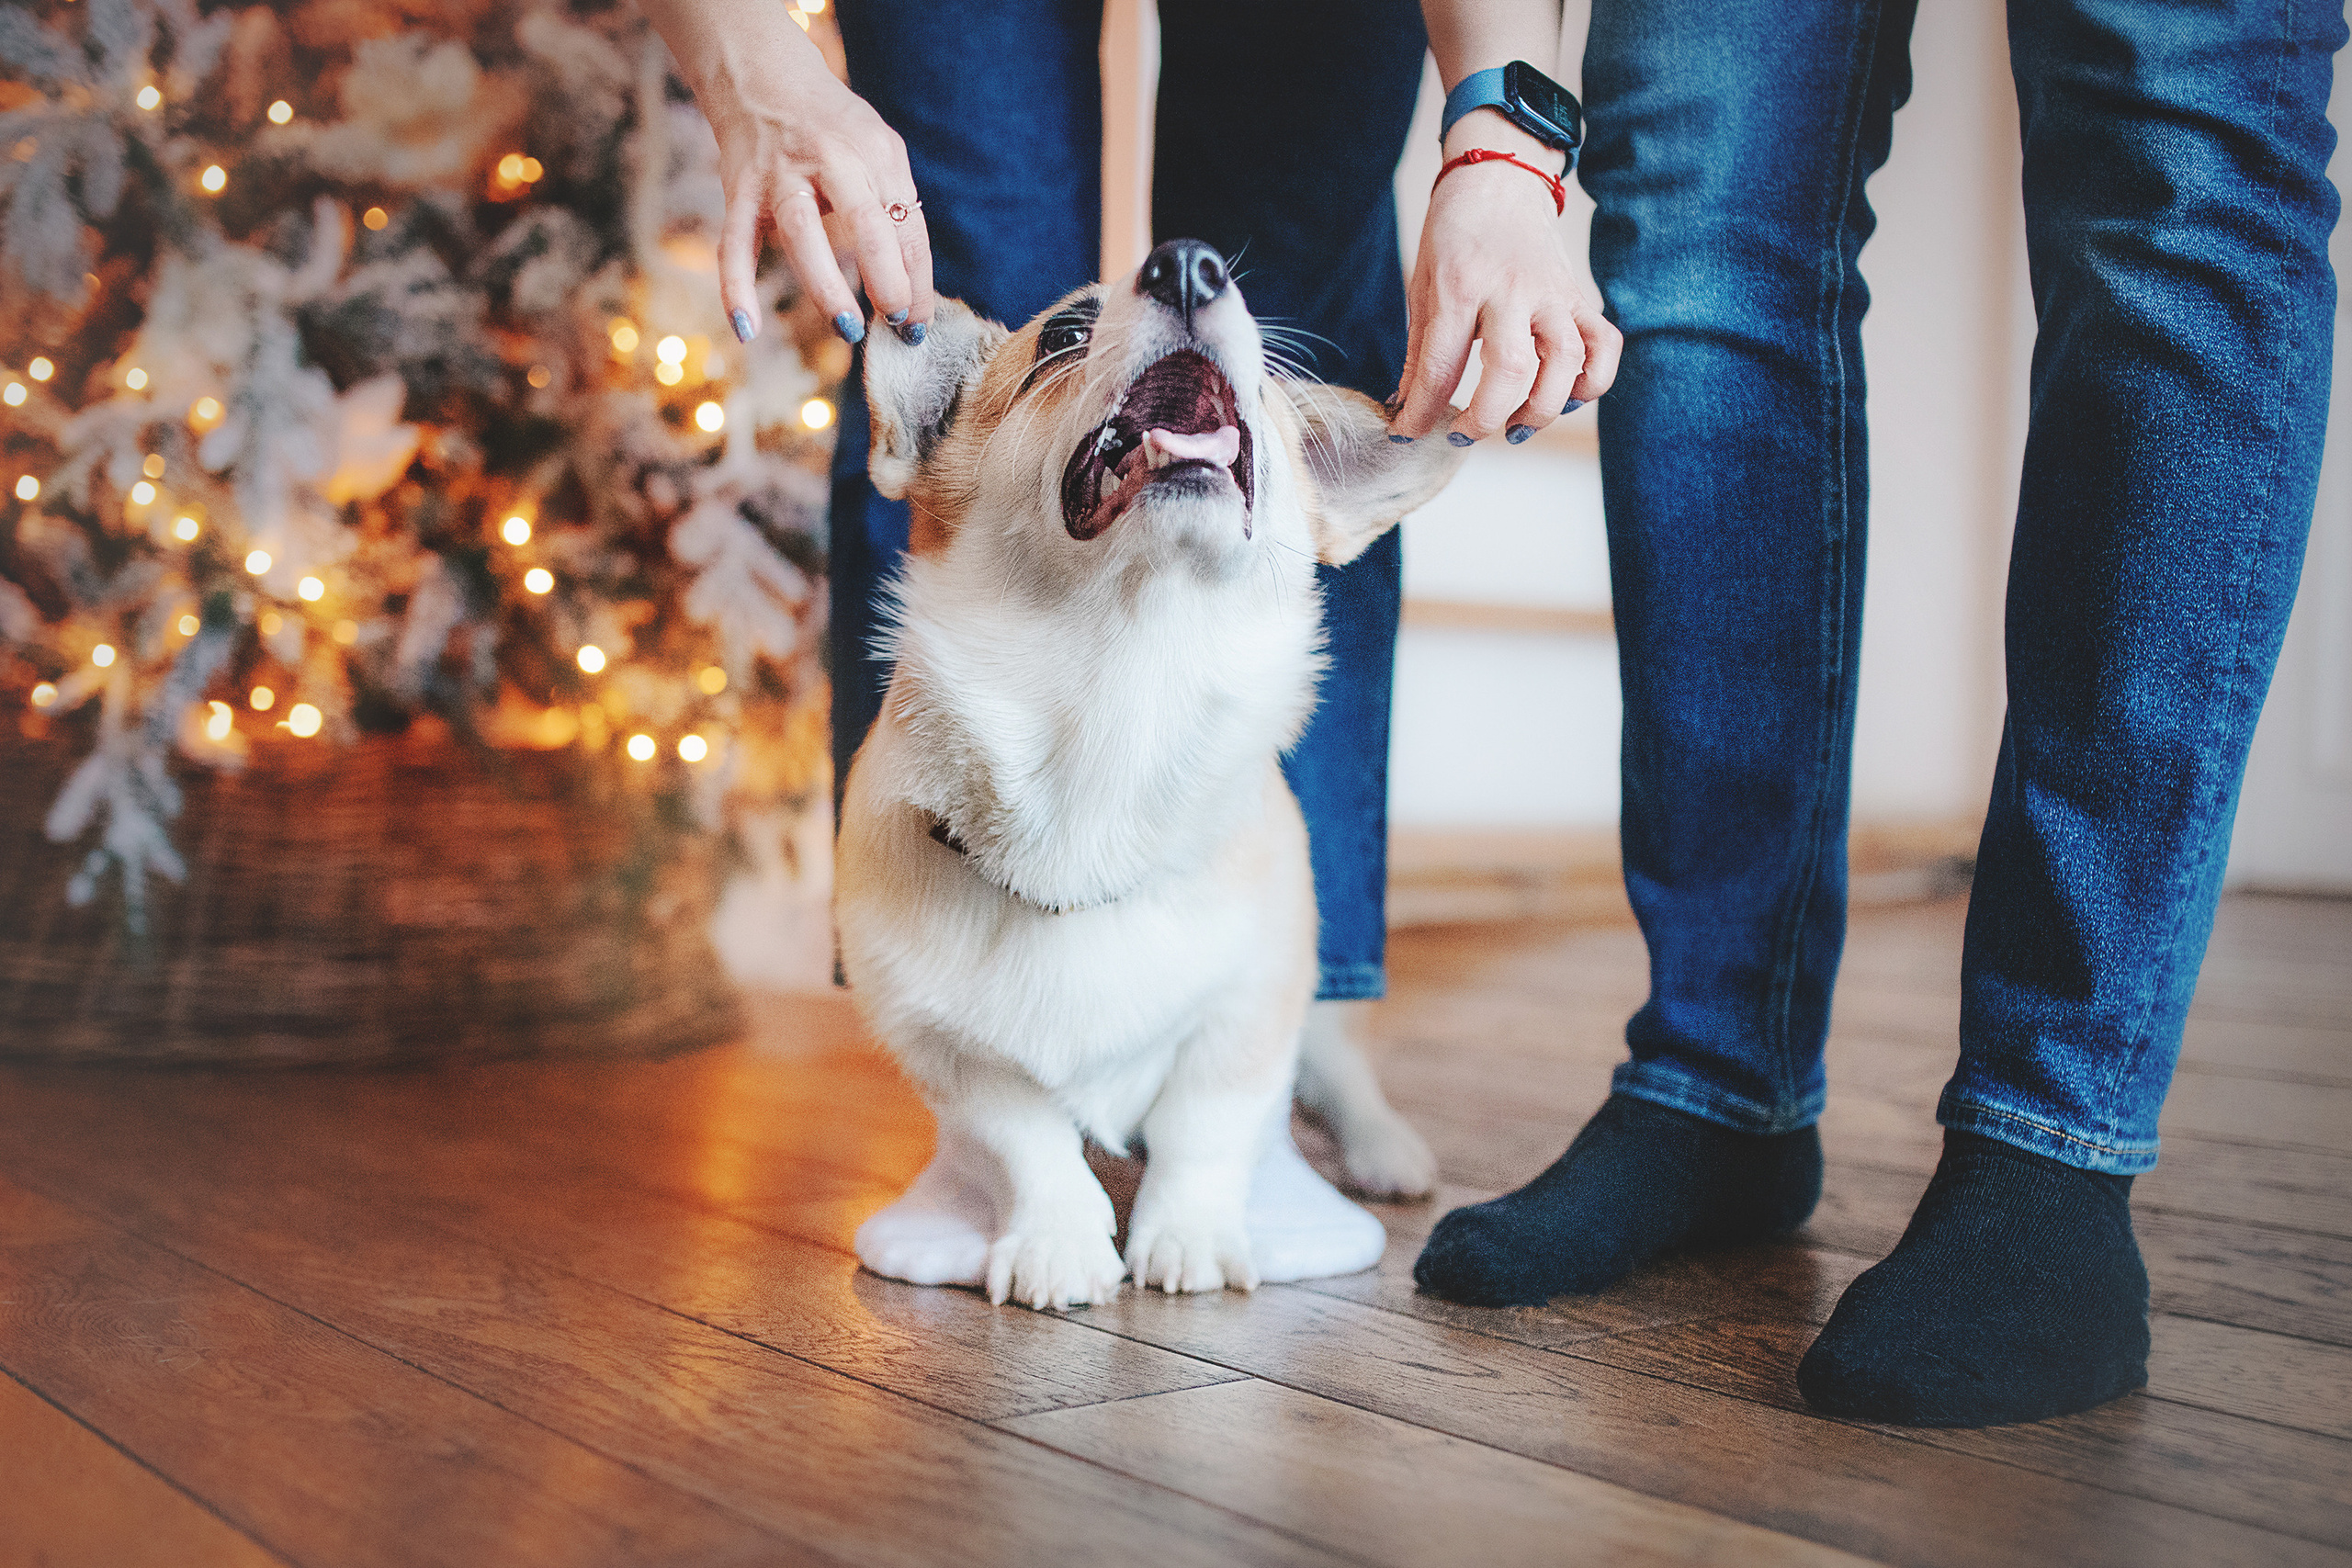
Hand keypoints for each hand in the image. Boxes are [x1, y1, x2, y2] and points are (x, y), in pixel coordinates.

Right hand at [659, 3, 933, 342]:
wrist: (762, 74)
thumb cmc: (832, 128)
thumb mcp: (876, 151)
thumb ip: (893, 207)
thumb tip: (910, 286)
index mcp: (876, 153)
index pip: (907, 226)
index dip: (917, 280)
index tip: (919, 324)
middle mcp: (832, 159)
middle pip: (867, 224)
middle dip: (887, 278)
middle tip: (896, 321)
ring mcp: (781, 174)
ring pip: (803, 234)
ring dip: (827, 285)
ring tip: (848, 326)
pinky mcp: (740, 190)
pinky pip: (734, 243)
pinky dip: (736, 288)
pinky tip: (747, 330)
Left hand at [1390, 117, 1619, 442]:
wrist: (1500, 177)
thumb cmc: (1454, 235)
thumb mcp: (1423, 285)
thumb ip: (1420, 349)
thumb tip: (1406, 408)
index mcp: (1460, 286)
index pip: (1441, 365)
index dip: (1421, 412)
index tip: (1408, 433)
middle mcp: (1511, 290)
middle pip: (1511, 370)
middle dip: (1485, 418)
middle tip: (1463, 435)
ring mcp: (1552, 293)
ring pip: (1566, 362)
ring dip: (1541, 410)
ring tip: (1514, 428)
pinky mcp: (1578, 297)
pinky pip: (1603, 345)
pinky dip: (1592, 382)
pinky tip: (1563, 398)